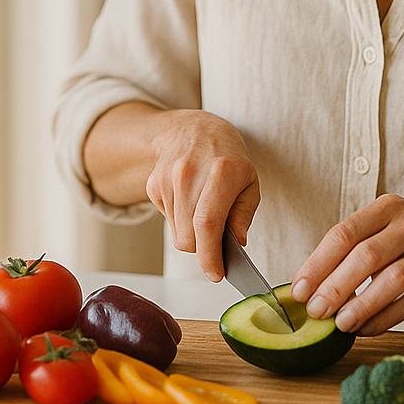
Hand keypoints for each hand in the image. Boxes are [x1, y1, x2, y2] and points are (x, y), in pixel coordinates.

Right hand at [144, 110, 260, 282]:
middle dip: (204, 250)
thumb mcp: (249, 181)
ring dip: (192, 235)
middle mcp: (190, 174)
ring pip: (177, 234)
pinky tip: (189, 200)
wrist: (192, 128)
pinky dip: (181, 221)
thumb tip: (237, 245)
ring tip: (204, 211)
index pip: (208, 224)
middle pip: (189, 237)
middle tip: (217, 244)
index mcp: (222, 172)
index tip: (216, 274)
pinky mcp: (153, 185)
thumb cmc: (228, 158)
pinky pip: (168, 221)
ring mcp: (167, 179)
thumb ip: (244, 214)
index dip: (210, 256)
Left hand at [289, 194, 403, 335]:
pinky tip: (369, 328)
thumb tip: (315, 285)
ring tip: (341, 324)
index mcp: (388, 207)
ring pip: (393, 279)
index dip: (318, 263)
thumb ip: (358, 247)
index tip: (299, 289)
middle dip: (336, 286)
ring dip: (363, 304)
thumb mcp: (391, 225)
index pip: (344, 233)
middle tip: (316, 311)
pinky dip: (389, 316)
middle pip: (366, 255)